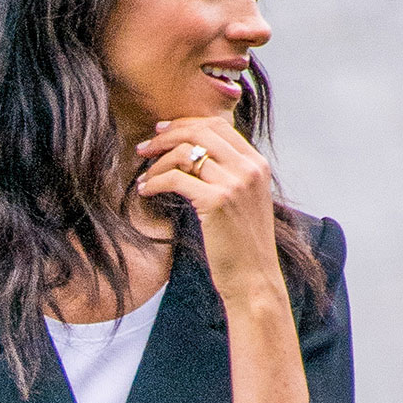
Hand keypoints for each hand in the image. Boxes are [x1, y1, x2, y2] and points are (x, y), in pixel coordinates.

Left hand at [135, 116, 282, 304]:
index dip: (185, 123)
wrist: (254, 279)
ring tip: (144, 175)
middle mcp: (249, 169)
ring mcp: (235, 184)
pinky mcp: (217, 202)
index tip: (162, 130)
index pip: (218, 125)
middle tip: (144, 147)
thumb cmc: (242, 242)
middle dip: (166, 136)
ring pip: (184, 153)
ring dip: (157, 162)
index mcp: (257, 164)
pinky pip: (175, 179)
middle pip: (199, 132)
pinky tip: (145, 190)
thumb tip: (190, 149)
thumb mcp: (244, 198)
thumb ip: (227, 171)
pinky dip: (154, 182)